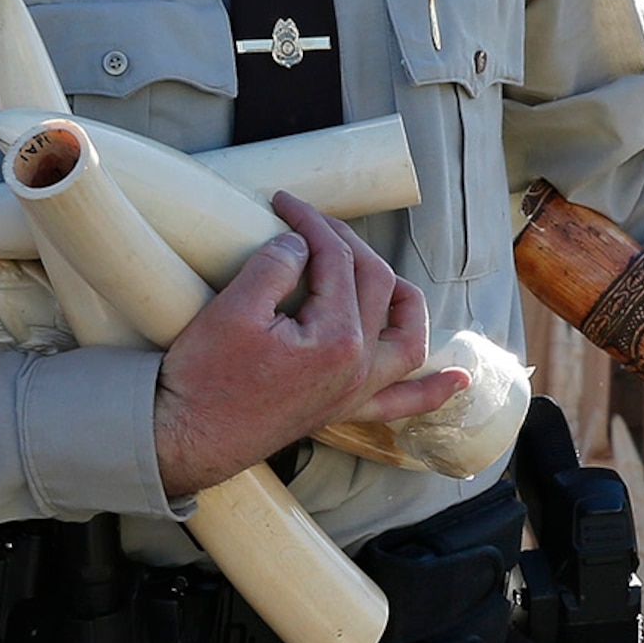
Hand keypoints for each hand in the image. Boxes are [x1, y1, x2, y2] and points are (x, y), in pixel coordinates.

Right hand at [151, 193, 467, 498]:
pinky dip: (433, 391)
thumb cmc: (204, 379)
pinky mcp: (340, 410)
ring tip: (386, 278)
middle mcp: (358, 366)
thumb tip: (300, 243)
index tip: (284, 203)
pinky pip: (401, 404)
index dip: (311, 223)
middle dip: (345, 244)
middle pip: (373, 284)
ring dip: (406, 304)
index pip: (335, 260)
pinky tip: (459, 381)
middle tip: (307, 224)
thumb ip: (275, 266)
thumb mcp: (233, 310)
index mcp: (336, 338)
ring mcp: (354, 391)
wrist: (184, 439)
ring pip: (406, 341)